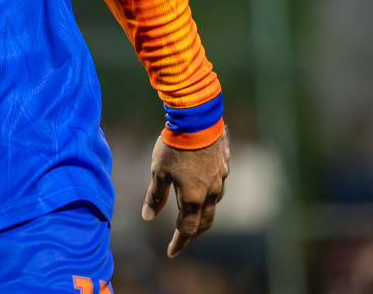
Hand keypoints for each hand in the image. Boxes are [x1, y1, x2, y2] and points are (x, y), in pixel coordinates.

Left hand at [142, 127, 228, 256]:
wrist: (197, 120)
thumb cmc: (173, 147)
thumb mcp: (158, 172)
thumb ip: (155, 197)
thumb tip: (148, 217)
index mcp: (194, 198)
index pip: (187, 229)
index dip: (179, 242)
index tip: (171, 252)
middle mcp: (211, 192)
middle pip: (205, 221)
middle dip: (194, 233)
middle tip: (184, 239)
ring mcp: (221, 178)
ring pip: (215, 204)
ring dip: (204, 214)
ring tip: (194, 215)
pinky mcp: (224, 164)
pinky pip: (219, 186)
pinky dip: (211, 194)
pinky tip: (205, 187)